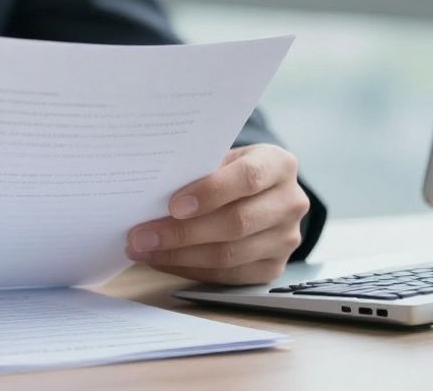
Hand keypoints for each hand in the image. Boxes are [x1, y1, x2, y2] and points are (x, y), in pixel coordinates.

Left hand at [125, 144, 309, 284]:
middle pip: (236, 223)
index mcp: (278, 165)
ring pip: (229, 255)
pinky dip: (190, 269)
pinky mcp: (275, 267)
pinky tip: (163, 261)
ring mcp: (286, 239)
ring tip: (144, 250)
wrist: (260, 191)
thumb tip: (149, 193)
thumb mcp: (220, 157)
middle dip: (182, 232)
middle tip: (141, 236)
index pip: (247, 178)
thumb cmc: (229, 170)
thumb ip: (197, 170)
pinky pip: (228, 275)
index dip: (210, 192)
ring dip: (179, 256)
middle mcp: (291, 202)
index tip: (173, 205)